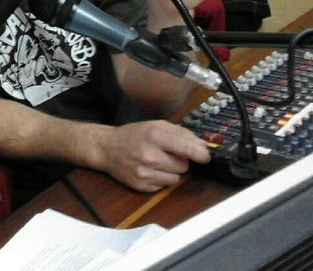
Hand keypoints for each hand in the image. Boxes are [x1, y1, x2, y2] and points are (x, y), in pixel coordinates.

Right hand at [93, 120, 210, 192]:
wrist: (106, 148)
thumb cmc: (134, 134)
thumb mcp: (156, 125)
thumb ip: (181, 133)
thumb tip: (203, 146)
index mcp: (154, 136)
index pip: (186, 149)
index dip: (200, 154)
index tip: (206, 156)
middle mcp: (149, 156)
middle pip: (184, 166)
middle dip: (180, 160)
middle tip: (166, 153)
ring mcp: (144, 173)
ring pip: (176, 178)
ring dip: (171, 171)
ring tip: (157, 162)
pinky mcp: (141, 186)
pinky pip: (164, 187)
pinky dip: (161, 179)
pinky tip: (149, 170)